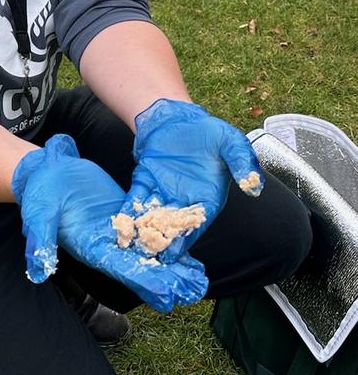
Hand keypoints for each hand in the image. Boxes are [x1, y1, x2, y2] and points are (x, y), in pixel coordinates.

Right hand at [12, 134, 208, 311]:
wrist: (45, 169)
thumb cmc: (39, 191)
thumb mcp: (38, 215)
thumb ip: (40, 241)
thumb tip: (38, 272)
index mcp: (89, 247)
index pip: (121, 269)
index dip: (145, 281)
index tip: (169, 295)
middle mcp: (105, 245)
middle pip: (141, 267)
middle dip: (167, 280)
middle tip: (195, 292)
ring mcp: (116, 231)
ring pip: (148, 252)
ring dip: (172, 266)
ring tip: (199, 279)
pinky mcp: (123, 214)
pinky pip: (148, 229)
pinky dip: (167, 239)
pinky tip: (188, 246)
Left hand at [121, 99, 263, 259]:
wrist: (181, 116)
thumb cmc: (209, 131)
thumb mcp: (231, 142)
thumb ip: (242, 162)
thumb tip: (254, 186)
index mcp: (207, 199)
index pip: (196, 224)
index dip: (184, 239)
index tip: (173, 254)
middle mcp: (184, 201)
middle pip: (171, 227)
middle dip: (160, 242)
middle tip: (147, 258)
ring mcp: (163, 192)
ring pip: (152, 217)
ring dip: (141, 232)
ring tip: (131, 247)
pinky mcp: (144, 181)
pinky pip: (136, 199)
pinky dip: (128, 212)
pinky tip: (119, 224)